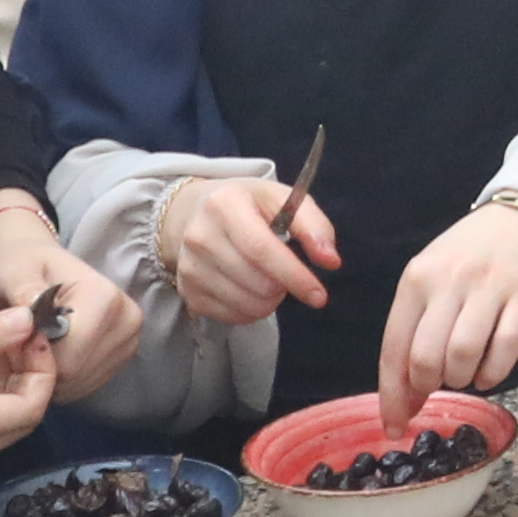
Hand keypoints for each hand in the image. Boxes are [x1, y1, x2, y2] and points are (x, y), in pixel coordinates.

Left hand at [0, 201, 144, 399]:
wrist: (39, 264)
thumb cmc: (24, 267)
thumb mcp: (13, 273)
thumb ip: (22, 293)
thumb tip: (29, 317)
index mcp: (105, 299)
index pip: (68, 360)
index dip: (34, 359)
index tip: (14, 341)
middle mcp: (127, 320)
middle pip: (76, 374)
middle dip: (42, 368)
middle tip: (21, 345)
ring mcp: (130, 340)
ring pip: (81, 383)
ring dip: (51, 375)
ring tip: (35, 346)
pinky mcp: (124, 354)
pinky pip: (86, 384)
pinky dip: (63, 379)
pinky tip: (51, 355)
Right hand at [152, 170, 338, 326]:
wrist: (194, 212)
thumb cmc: (248, 205)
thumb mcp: (282, 199)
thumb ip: (313, 225)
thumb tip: (331, 261)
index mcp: (224, 204)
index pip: (260, 249)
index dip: (293, 275)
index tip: (319, 295)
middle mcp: (199, 236)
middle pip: (257, 282)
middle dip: (284, 287)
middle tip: (286, 273)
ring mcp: (189, 267)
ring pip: (246, 304)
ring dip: (270, 301)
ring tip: (268, 279)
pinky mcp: (187, 291)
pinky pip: (231, 317)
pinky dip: (251, 310)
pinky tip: (250, 289)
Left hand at [376, 205, 517, 419]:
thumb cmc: (469, 256)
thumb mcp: (431, 278)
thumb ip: (415, 329)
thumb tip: (404, 397)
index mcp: (417, 279)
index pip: (394, 347)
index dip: (392, 395)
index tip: (393, 427)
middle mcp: (450, 281)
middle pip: (426, 357)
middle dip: (428, 386)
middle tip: (438, 386)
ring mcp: (491, 288)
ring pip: (463, 356)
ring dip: (461, 379)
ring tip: (465, 372)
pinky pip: (504, 351)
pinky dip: (492, 374)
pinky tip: (488, 372)